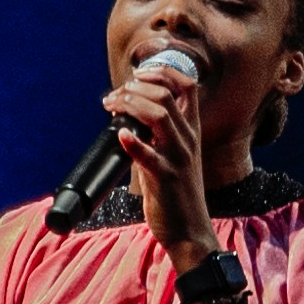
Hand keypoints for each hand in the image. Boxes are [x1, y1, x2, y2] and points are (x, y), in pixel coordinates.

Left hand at [107, 48, 214, 271]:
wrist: (189, 231)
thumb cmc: (176, 195)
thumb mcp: (172, 157)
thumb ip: (156, 136)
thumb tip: (126, 118)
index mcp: (191, 132)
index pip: (187, 86)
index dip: (163, 71)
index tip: (138, 74)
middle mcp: (188, 140)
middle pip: (167, 96)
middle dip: (136, 88)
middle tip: (113, 97)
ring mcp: (179, 159)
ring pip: (160, 117)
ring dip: (131, 105)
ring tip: (111, 107)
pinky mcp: (166, 179)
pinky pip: (149, 156)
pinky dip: (133, 143)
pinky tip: (121, 135)